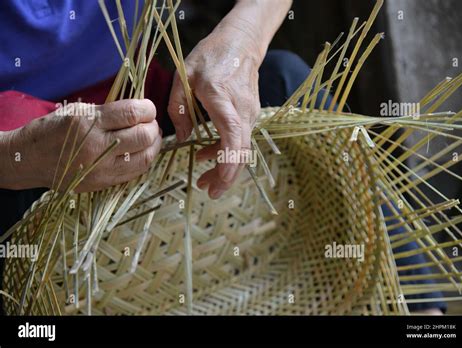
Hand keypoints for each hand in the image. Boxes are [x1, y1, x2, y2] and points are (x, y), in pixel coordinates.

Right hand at [1, 99, 161, 191]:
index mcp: (88, 123)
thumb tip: (140, 111)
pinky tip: (141, 151)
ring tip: (150, 137)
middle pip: (143, 137)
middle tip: (150, 123)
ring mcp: (101, 169)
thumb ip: (109, 111)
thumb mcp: (78, 110)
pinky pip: (135, 172)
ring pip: (144, 158)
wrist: (30, 160)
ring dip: (153, 145)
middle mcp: (96, 147)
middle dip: (153, 127)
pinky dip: (143, 159)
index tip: (148, 108)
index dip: (147, 109)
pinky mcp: (103, 183)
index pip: (132, 114)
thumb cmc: (54, 130)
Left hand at [167, 29, 260, 198]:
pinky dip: (226, 152)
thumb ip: (178, 109)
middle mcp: (241, 109)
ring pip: (241, 149)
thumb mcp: (183, 76)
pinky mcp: (250, 115)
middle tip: (209, 192)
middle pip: (241, 150)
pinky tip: (207, 155)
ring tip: (204, 181)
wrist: (241, 43)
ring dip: (225, 167)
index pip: (232, 135)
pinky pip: (240, 139)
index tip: (220, 180)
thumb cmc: (209, 57)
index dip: (228, 161)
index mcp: (222, 98)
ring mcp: (249, 113)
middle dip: (227, 176)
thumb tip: (181, 139)